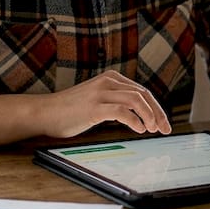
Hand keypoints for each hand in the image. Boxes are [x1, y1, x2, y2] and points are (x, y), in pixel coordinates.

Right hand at [38, 71, 172, 137]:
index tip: (162, 123)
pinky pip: (122, 112)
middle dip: (157, 113)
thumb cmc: (69, 110)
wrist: (45, 113)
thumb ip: (115, 101)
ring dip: (149, 116)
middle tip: (165, 129)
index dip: (155, 107)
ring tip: (153, 129)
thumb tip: (138, 115)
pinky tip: (140, 130)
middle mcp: (107, 82)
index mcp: (110, 78)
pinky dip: (135, 121)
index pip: (142, 91)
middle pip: (143, 94)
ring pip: (136, 100)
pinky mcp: (94, 107)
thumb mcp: (96, 100)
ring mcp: (100, 93)